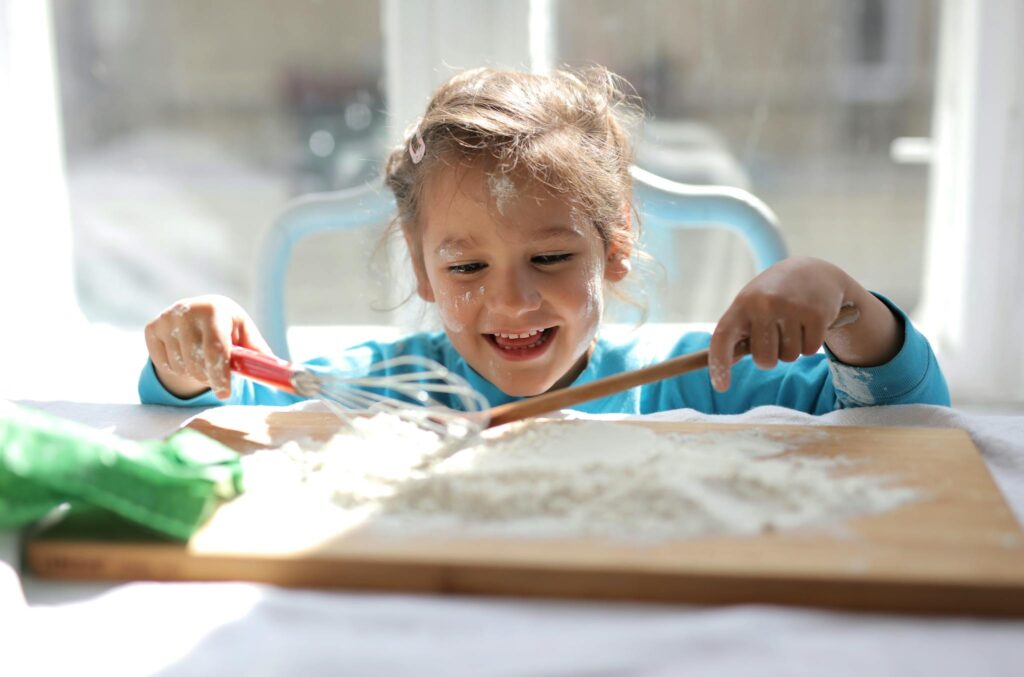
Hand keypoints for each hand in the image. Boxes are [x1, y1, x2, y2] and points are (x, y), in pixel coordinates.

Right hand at [143, 295, 272, 398]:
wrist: (198, 311)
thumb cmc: (229, 328)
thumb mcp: (245, 335)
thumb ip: (259, 354)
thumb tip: (284, 374)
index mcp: (216, 309)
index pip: (216, 349)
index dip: (220, 375)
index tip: (225, 394)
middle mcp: (188, 309)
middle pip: (196, 362)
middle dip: (209, 377)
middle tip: (217, 377)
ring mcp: (166, 317)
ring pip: (179, 366)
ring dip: (193, 374)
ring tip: (202, 363)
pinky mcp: (151, 328)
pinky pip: (162, 364)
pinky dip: (175, 368)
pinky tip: (184, 356)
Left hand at [708, 256, 899, 391]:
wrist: (812, 271)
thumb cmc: (773, 295)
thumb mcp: (751, 305)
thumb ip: (737, 333)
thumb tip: (722, 368)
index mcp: (742, 303)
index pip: (723, 338)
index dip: (719, 364)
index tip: (721, 387)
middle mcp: (764, 304)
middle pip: (764, 360)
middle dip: (771, 357)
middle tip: (777, 335)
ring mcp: (791, 307)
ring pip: (789, 357)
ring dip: (792, 349)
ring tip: (794, 323)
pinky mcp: (816, 314)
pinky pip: (810, 350)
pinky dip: (810, 343)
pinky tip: (809, 323)